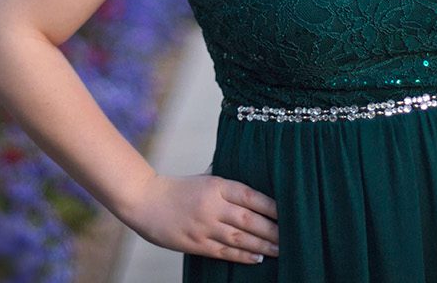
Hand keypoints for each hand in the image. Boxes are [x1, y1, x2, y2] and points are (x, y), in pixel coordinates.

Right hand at [116, 173, 279, 264]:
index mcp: (216, 185)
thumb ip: (228, 184)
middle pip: (250, 220)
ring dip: (263, 246)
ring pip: (240, 239)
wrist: (144, 200)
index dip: (272, 207)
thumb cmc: (178, 188)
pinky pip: (225, 252)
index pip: (251, 196)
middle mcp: (212, 206)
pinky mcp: (196, 243)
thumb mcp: (204, 178)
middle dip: (273, 231)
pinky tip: (258, 258)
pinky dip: (243, 257)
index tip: (290, 213)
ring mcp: (204, 226)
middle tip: (291, 237)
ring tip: (280, 250)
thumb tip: (257, 187)